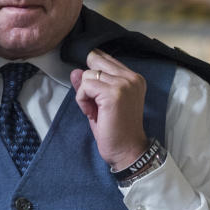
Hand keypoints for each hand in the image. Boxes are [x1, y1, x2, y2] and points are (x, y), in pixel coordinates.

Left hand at [69, 49, 148, 169]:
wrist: (127, 151)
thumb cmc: (116, 130)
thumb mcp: (100, 103)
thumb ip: (90, 84)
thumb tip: (75, 71)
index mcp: (133, 78)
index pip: (105, 59)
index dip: (93, 72)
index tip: (94, 93)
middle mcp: (131, 77)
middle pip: (95, 61)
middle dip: (88, 81)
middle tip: (94, 103)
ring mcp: (123, 84)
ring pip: (88, 74)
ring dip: (84, 94)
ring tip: (95, 111)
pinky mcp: (113, 93)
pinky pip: (85, 86)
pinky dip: (82, 100)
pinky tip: (91, 113)